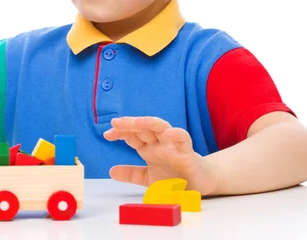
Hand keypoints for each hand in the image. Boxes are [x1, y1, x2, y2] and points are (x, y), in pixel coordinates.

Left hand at [103, 116, 218, 195]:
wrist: (199, 186)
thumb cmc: (175, 178)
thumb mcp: (148, 179)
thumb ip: (132, 174)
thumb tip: (111, 171)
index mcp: (149, 148)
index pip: (132, 136)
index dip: (120, 133)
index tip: (107, 134)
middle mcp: (159, 143)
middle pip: (143, 128)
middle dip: (129, 124)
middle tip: (115, 122)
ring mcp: (173, 145)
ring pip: (160, 127)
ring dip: (148, 122)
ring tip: (136, 121)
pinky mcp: (188, 152)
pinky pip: (183, 138)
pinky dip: (176, 133)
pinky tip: (167, 133)